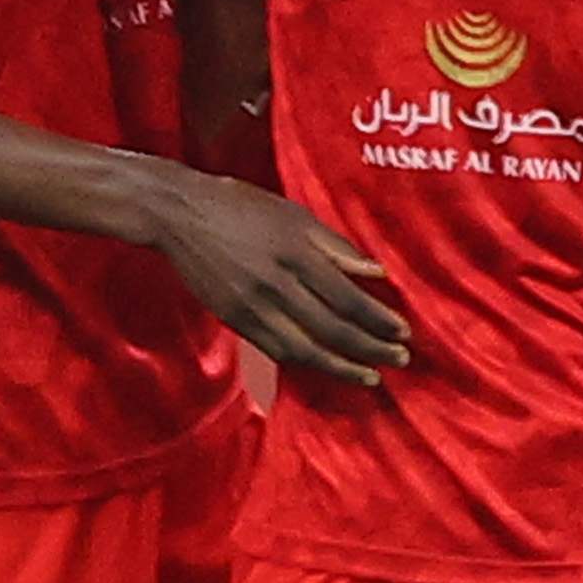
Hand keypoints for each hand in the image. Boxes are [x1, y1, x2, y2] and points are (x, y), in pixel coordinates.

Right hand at [144, 165, 408, 381]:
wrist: (179, 215)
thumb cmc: (241, 206)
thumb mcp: (293, 214)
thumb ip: (335, 245)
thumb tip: (376, 272)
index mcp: (294, 254)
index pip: (347, 298)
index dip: (377, 320)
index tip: (403, 332)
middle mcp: (275, 285)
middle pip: (331, 329)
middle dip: (370, 348)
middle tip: (400, 360)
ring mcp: (252, 306)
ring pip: (304, 349)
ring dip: (341, 367)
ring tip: (369, 376)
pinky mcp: (234, 319)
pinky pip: (275, 349)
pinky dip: (305, 361)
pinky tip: (327, 366)